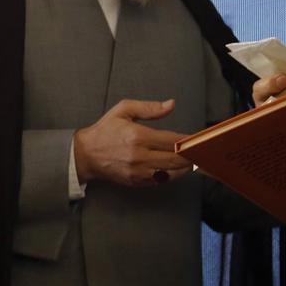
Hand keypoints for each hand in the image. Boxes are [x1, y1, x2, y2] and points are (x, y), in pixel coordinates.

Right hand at [72, 98, 191, 187]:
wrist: (85, 154)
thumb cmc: (105, 130)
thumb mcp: (124, 110)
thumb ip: (149, 107)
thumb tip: (171, 104)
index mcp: (138, 136)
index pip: (172, 140)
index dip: (188, 140)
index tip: (197, 139)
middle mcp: (139, 155)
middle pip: (176, 158)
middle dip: (191, 155)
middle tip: (200, 150)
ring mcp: (138, 171)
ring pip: (172, 172)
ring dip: (184, 167)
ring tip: (191, 159)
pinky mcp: (136, 181)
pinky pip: (161, 180)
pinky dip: (172, 174)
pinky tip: (176, 168)